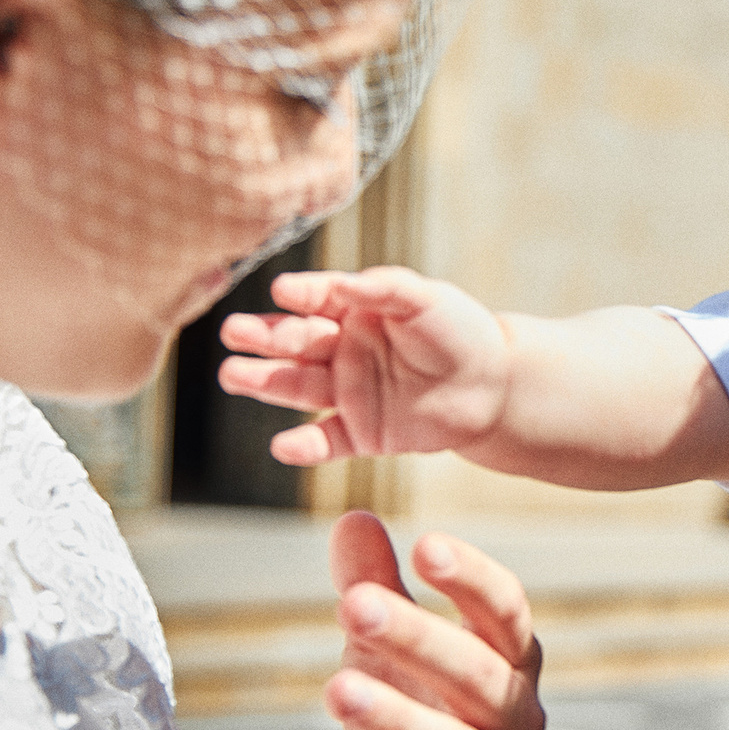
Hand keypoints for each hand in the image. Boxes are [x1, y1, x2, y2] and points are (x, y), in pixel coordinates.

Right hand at [219, 266, 510, 465]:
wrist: (495, 386)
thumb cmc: (461, 331)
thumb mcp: (424, 298)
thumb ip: (383, 288)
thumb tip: (340, 283)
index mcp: (355, 312)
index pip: (318, 300)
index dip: (302, 295)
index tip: (283, 292)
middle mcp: (343, 351)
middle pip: (297, 343)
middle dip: (265, 338)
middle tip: (234, 332)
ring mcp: (349, 392)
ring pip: (299, 387)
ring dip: (266, 382)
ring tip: (232, 374)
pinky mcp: (362, 432)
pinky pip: (328, 441)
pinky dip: (306, 446)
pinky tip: (283, 446)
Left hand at [321, 512, 545, 729]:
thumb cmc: (413, 711)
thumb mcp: (388, 651)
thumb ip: (376, 588)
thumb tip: (353, 518)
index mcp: (508, 663)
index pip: (506, 614)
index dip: (472, 580)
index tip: (426, 543)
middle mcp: (515, 720)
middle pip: (479, 677)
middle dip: (419, 640)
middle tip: (354, 606)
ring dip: (401, 720)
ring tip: (334, 688)